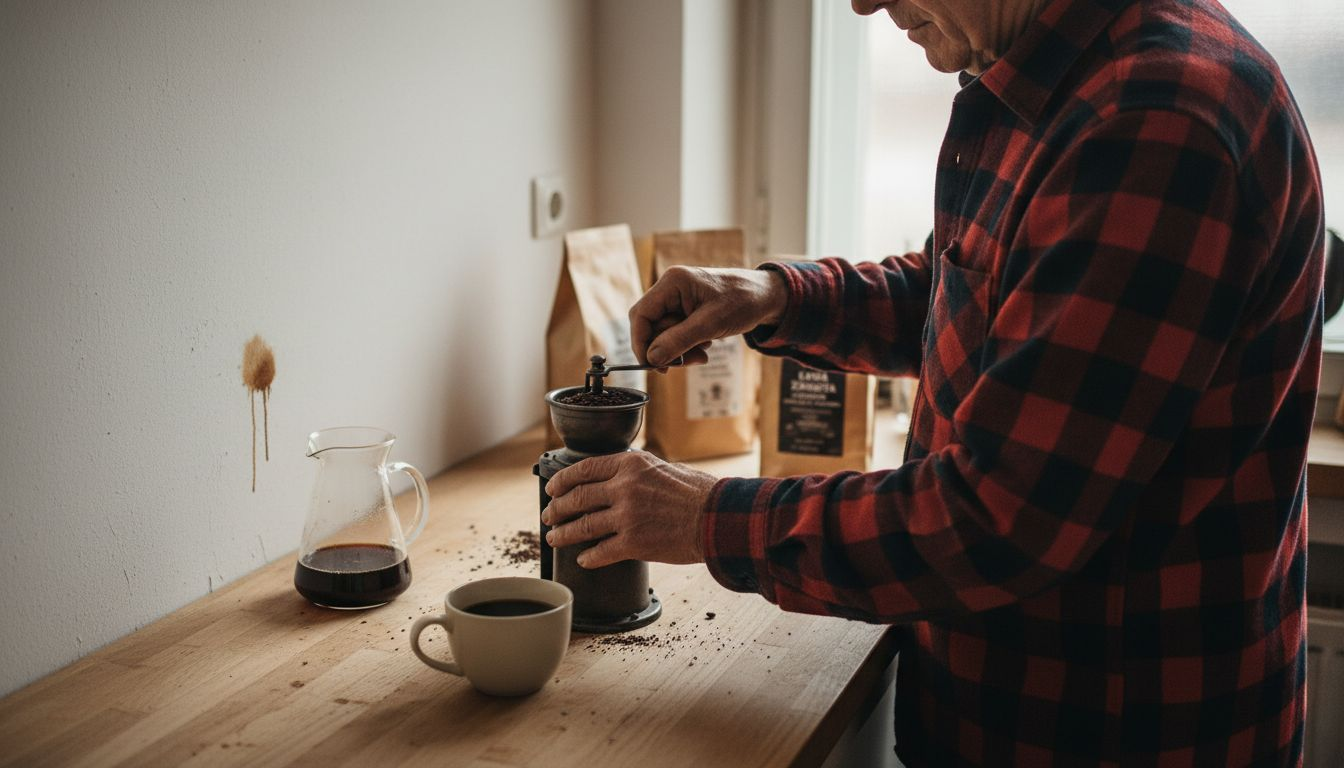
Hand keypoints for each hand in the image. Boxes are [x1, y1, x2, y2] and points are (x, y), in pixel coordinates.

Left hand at [541, 451, 717, 568]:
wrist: (716, 518)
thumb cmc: (699, 493)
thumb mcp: (664, 467)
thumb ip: (638, 472)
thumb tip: (620, 478)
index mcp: (630, 465)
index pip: (584, 469)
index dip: (562, 480)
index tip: (553, 489)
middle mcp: (623, 488)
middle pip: (577, 498)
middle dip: (557, 509)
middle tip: (549, 516)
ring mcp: (626, 516)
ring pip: (582, 526)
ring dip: (564, 534)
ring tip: (555, 538)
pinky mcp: (633, 543)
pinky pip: (601, 552)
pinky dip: (589, 557)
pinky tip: (584, 559)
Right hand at [630, 267, 786, 366]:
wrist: (767, 297)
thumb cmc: (743, 302)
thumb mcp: (711, 324)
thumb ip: (679, 341)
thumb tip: (652, 358)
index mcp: (673, 283)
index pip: (641, 314)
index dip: (641, 342)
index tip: (650, 364)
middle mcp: (671, 289)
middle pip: (651, 327)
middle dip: (667, 349)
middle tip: (686, 363)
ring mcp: (678, 300)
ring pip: (664, 334)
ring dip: (680, 350)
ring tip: (703, 355)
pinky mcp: (686, 311)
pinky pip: (676, 333)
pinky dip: (688, 346)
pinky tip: (706, 345)